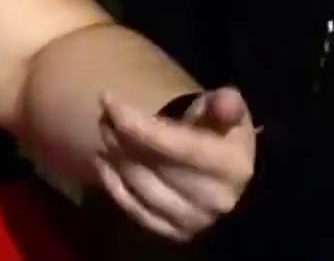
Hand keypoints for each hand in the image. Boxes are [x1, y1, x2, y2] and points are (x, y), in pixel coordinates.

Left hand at [96, 89, 254, 241]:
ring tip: (104, 130)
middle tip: (103, 113)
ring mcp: (195, 221)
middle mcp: (215, 200)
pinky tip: (102, 161)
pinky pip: (135, 210)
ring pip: (140, 188)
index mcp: (230, 166)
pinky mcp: (176, 233)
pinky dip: (113, 185)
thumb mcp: (230, 109)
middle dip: (121, 137)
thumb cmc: (222, 131)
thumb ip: (226, 103)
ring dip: (114, 157)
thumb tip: (225, 102)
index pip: (175, 146)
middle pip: (153, 167)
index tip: (108, 100)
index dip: (137, 124)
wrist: (227, 172)